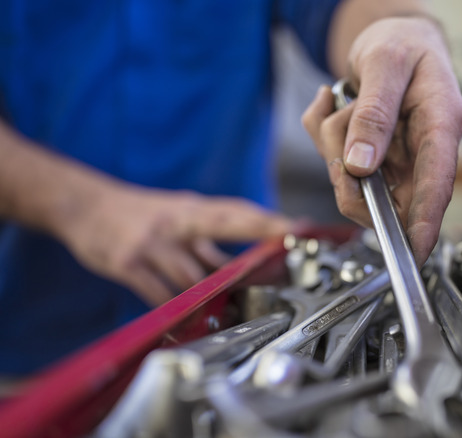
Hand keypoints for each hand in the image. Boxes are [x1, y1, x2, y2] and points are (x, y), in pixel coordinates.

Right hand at [59, 184, 293, 305]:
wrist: (84, 205)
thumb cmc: (142, 215)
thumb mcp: (177, 218)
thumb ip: (208, 242)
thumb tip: (245, 266)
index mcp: (191, 209)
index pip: (235, 212)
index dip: (265, 219)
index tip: (294, 227)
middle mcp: (175, 221)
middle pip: (222, 225)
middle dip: (255, 234)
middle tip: (280, 249)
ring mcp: (151, 242)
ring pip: (190, 275)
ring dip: (210, 295)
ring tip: (228, 310)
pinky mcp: (127, 263)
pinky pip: (157, 293)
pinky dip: (173, 308)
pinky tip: (183, 319)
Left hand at [303, 16, 461, 263]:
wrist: (392, 35)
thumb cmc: (402, 43)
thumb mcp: (385, 64)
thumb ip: (375, 114)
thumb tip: (362, 166)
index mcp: (440, 124)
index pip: (438, 183)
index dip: (426, 221)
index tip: (414, 250)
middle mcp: (423, 149)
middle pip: (390, 194)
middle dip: (351, 176)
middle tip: (336, 135)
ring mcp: (398, 157)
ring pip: (357, 182)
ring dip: (333, 146)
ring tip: (340, 104)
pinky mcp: (376, 157)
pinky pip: (339, 164)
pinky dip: (324, 136)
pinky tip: (332, 104)